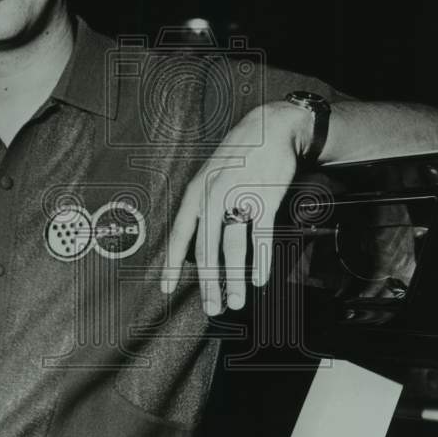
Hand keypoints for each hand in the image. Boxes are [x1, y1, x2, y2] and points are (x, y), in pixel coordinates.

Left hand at [160, 101, 310, 314]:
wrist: (271, 127)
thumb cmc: (240, 155)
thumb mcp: (210, 174)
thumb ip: (203, 205)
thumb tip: (198, 241)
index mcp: (196, 192)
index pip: (179, 235)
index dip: (172, 264)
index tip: (166, 288)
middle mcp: (213, 197)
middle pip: (207, 250)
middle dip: (209, 284)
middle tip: (212, 309)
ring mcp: (239, 198)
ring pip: (233, 249)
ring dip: (235, 281)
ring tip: (237, 302)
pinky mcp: (265, 199)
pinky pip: (260, 238)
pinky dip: (261, 262)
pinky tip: (260, 279)